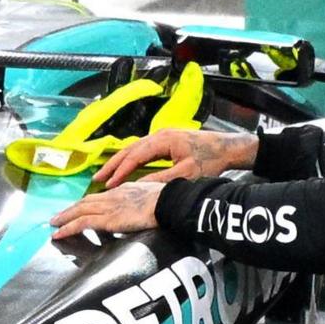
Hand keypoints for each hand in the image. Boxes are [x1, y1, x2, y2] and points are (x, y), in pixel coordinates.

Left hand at [52, 178, 164, 241]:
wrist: (168, 202)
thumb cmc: (167, 199)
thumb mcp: (152, 194)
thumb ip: (143, 198)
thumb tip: (143, 202)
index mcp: (123, 190)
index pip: (99, 197)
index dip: (87, 203)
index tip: (79, 207)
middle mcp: (112, 196)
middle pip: (85, 202)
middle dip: (71, 209)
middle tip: (58, 216)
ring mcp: (108, 207)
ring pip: (79, 211)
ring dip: (64, 218)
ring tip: (54, 224)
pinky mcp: (107, 219)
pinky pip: (82, 223)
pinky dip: (68, 228)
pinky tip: (59, 234)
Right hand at [94, 126, 247, 188]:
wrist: (227, 147)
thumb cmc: (210, 160)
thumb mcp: (185, 174)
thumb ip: (161, 180)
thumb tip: (139, 189)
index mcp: (163, 140)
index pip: (134, 156)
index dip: (119, 171)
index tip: (108, 185)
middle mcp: (159, 135)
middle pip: (129, 150)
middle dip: (112, 165)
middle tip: (96, 179)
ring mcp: (162, 136)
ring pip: (134, 149)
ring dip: (119, 162)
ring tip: (105, 175)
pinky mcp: (166, 141)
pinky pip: (142, 150)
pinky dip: (130, 160)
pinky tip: (124, 169)